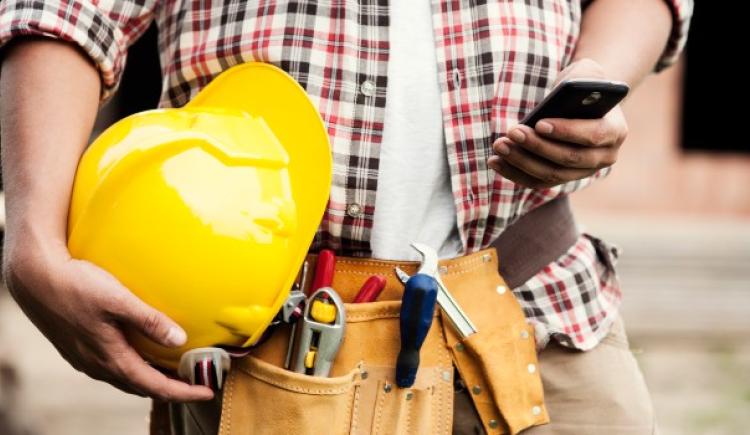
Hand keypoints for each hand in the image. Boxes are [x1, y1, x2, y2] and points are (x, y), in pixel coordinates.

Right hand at [3, 241, 213, 401]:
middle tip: (195, 384)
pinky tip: (142, 353)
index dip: (182, 392)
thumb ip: (149, 320)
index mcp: (110, 357)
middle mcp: (97, 364)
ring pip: (125, 377)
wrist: (34, 277)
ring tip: (174, 373)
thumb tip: (179, 339)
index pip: (154, 386)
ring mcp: (86, 357)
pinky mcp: (79, 347)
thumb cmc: (76, 284)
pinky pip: (113, 366)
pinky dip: (134, 367)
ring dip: (151, 379)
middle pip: (141, 386)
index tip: (207, 392)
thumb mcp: (118, 299)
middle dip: (170, 389)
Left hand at [488, 58, 628, 188]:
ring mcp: (582, 172)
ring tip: (500, 145)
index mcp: (615, 131)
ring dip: (522, 161)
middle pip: (568, 159)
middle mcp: (603, 157)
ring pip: (550, 174)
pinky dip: (514, 172)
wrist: (583, 104)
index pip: (592, 136)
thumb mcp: (587, 72)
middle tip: (512, 131)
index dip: (566, 131)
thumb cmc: (583, 85)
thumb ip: (583, 76)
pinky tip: (494, 161)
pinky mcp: (561, 179)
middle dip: (537, 146)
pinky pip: (536, 181)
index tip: (539, 123)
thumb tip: (563, 93)